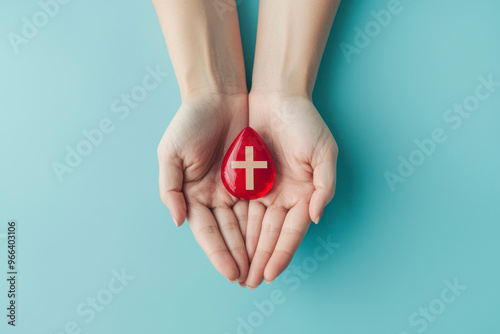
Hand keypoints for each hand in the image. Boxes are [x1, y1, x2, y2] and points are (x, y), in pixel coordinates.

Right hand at [157, 94, 249, 283]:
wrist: (219, 95)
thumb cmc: (190, 123)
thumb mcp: (171, 153)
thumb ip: (170, 189)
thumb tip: (179, 222)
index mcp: (194, 195)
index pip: (207, 232)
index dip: (219, 254)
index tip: (232, 273)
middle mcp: (215, 196)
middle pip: (229, 234)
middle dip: (239, 258)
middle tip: (250, 281)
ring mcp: (236, 188)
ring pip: (247, 224)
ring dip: (253, 248)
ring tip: (263, 270)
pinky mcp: (254, 177)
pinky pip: (262, 205)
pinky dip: (266, 224)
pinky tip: (272, 242)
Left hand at [245, 93, 337, 287]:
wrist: (276, 95)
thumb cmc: (304, 122)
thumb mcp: (323, 151)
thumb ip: (324, 185)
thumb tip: (314, 218)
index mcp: (303, 194)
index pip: (290, 232)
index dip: (280, 254)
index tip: (269, 274)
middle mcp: (282, 197)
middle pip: (269, 235)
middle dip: (259, 260)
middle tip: (248, 284)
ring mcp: (262, 189)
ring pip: (252, 227)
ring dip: (245, 250)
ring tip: (236, 273)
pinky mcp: (243, 179)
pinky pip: (238, 208)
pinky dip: (234, 227)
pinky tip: (228, 245)